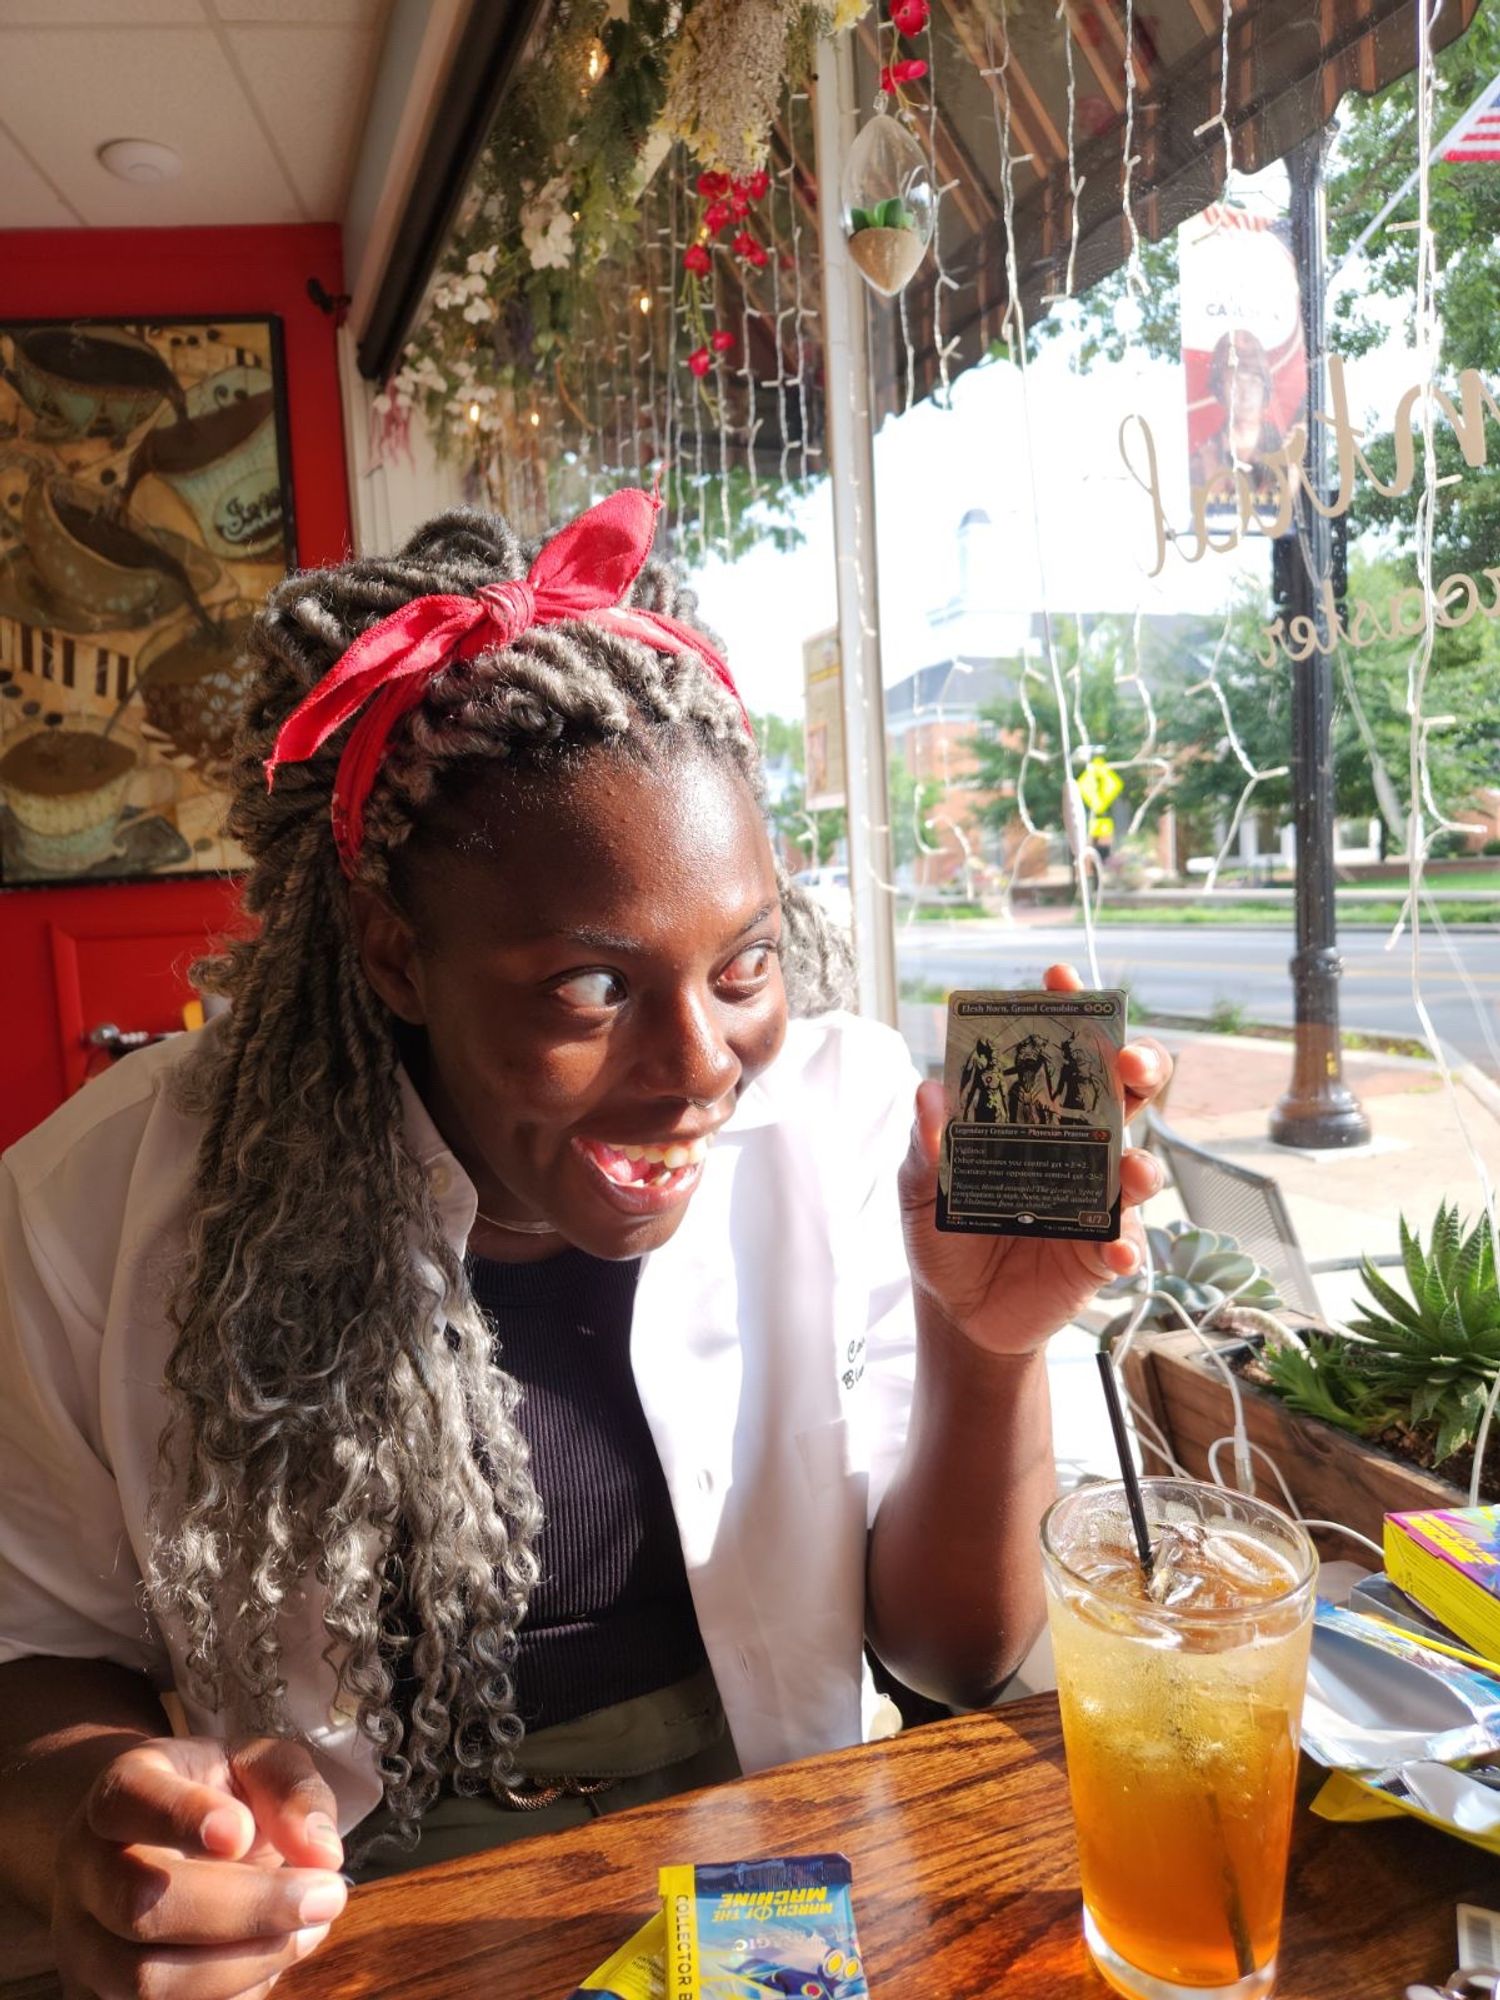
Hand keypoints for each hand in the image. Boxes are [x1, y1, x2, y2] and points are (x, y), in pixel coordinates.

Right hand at [52, 1735, 346, 1999]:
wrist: (156, 1845)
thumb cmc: (217, 1800)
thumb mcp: (257, 1767)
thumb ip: (292, 1791)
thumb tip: (323, 1853)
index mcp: (120, 1792)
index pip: (128, 1799)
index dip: (180, 1817)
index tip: (242, 1831)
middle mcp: (86, 1869)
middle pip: (140, 1905)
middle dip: (245, 1910)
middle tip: (327, 1896)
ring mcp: (83, 1944)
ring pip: (147, 1980)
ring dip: (246, 1963)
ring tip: (310, 1930)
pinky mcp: (99, 1998)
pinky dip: (233, 1995)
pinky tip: (270, 1961)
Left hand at [898, 962, 1171, 1356]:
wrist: (957, 1311)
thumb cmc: (943, 1233)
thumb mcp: (919, 1188)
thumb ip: (924, 1146)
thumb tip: (929, 1092)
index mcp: (1033, 1117)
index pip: (1059, 1053)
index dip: (1067, 1011)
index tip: (1061, 977)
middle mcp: (1076, 1147)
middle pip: (1125, 1093)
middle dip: (1138, 1065)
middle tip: (1126, 1060)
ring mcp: (1095, 1198)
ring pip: (1138, 1166)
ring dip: (1140, 1164)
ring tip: (1128, 1171)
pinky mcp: (1102, 1252)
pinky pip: (1127, 1245)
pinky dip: (1126, 1247)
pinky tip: (1112, 1253)